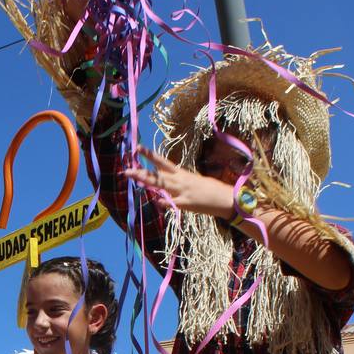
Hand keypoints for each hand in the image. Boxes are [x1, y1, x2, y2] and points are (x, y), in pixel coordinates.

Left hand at [122, 147, 236, 217]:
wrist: (227, 198)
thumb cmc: (212, 190)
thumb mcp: (194, 182)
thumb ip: (179, 184)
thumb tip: (166, 188)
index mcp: (182, 174)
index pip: (163, 163)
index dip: (150, 156)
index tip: (138, 148)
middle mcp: (180, 180)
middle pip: (158, 175)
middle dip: (142, 172)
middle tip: (126, 170)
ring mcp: (183, 192)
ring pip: (162, 185)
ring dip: (148, 182)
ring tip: (135, 178)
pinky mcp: (187, 204)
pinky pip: (172, 203)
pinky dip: (165, 202)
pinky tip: (157, 201)